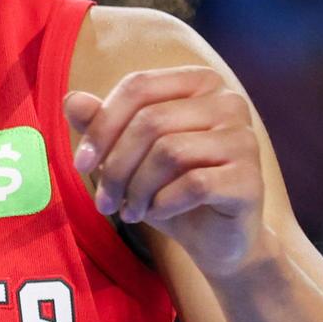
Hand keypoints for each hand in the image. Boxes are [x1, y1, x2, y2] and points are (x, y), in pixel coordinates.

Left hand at [65, 69, 268, 278]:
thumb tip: (72, 100)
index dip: (101, 125)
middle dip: (115, 166)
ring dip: (136, 189)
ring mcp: (244, 138)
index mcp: (199, 83)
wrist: (214, 238)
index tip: (80, 164)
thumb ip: (101, 124)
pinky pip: (194, 185)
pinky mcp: (250, 178)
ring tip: (130, 210)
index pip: (138, 87)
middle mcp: (229, 101)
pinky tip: (158, 214)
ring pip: (169, 152)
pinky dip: (163, 204)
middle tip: (104, 201)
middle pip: (151, 121)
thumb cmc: (167, 188)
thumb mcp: (127, 156)